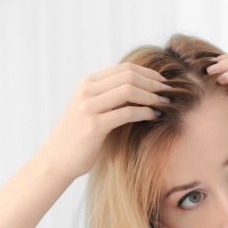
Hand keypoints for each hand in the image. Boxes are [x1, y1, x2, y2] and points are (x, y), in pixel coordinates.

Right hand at [39, 62, 171, 179]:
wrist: (58, 158)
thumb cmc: (81, 135)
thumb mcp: (93, 108)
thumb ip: (111, 95)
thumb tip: (144, 87)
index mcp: (88, 83)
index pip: (125, 69)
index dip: (149, 74)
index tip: (164, 83)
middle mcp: (87, 90)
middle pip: (129, 76)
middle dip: (154, 84)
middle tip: (169, 94)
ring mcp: (88, 107)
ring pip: (129, 91)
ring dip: (152, 97)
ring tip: (165, 104)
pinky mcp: (94, 125)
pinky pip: (126, 113)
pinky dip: (145, 112)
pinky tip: (154, 116)